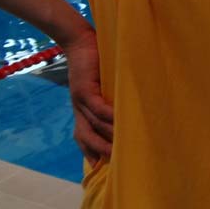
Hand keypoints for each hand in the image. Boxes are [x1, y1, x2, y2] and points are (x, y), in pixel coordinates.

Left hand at [63, 28, 112, 164]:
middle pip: (84, 137)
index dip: (90, 152)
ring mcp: (79, 100)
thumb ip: (110, 95)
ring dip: (108, 137)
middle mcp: (78, 108)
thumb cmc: (95, 59)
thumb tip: (131, 104)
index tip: (101, 168)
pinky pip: (97, 108)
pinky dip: (108, 117)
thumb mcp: (102, 82)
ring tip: (124, 146)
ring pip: (93, 126)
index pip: (83, 136)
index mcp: (81, 109)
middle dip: (98, 152)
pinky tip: (120, 122)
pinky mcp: (85, 89)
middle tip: (114, 165)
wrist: (79, 40)